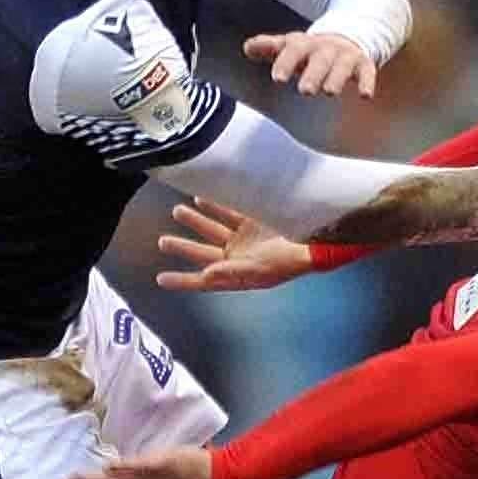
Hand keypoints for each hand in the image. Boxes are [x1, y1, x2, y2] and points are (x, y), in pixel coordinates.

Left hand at [156, 197, 314, 292]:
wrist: (316, 239)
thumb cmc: (293, 260)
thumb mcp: (260, 268)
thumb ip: (231, 271)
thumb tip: (205, 274)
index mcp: (238, 274)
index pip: (204, 280)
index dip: (182, 281)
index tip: (161, 280)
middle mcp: (238, 256)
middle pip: (203, 252)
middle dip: (182, 246)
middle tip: (163, 241)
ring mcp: (244, 237)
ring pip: (212, 228)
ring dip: (195, 220)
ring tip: (178, 210)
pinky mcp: (252, 219)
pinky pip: (228, 210)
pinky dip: (214, 204)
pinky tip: (201, 197)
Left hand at [244, 30, 376, 98]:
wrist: (346, 36)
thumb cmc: (310, 50)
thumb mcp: (289, 46)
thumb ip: (268, 47)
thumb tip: (246, 48)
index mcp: (304, 44)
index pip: (293, 51)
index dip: (285, 63)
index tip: (277, 79)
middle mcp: (326, 48)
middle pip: (319, 60)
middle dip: (313, 74)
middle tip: (305, 91)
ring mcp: (345, 56)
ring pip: (342, 66)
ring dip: (337, 78)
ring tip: (330, 92)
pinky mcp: (363, 64)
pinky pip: (367, 72)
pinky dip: (367, 82)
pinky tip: (365, 95)